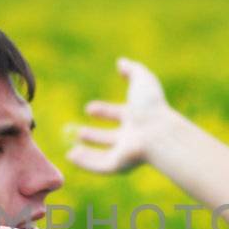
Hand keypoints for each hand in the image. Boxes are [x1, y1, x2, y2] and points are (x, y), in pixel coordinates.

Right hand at [67, 57, 172, 173]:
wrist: (157, 132)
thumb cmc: (151, 106)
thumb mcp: (142, 80)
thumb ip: (132, 69)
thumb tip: (121, 62)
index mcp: (137, 116)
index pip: (117, 114)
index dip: (104, 111)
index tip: (89, 108)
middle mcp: (131, 135)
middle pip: (110, 137)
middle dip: (94, 136)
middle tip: (79, 132)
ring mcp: (125, 151)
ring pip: (104, 155)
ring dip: (88, 154)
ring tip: (70, 152)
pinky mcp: (119, 165)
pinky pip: (99, 166)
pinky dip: (85, 163)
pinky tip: (71, 157)